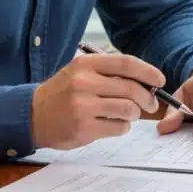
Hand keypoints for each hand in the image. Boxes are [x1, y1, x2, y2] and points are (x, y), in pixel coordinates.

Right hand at [32, 53, 164, 148]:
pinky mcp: (83, 128)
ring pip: (128, 109)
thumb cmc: (63, 92)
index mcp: (86, 64)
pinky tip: (113, 124)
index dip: (148, 71)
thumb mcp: (81, 72)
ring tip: (128, 114)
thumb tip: (146, 79)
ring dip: (135, 114)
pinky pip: (119, 127)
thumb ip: (110, 72)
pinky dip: (123, 127)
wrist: (32, 115)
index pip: (126, 63)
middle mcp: (84, 83)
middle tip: (151, 104)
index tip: (160, 80)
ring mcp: (82, 106)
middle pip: (131, 89)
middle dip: (147, 98)